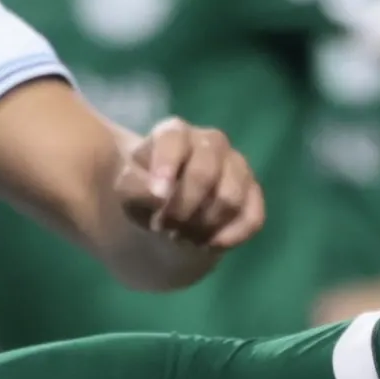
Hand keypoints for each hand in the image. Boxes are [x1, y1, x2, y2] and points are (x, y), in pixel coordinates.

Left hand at [114, 115, 262, 250]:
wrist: (162, 214)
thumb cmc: (142, 193)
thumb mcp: (127, 190)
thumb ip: (135, 188)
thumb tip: (159, 195)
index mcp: (175, 134)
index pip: (174, 141)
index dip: (166, 167)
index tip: (158, 197)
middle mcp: (211, 143)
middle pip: (205, 173)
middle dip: (182, 208)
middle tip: (164, 228)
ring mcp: (237, 166)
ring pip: (231, 198)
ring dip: (203, 226)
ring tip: (182, 237)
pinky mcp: (252, 194)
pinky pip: (252, 218)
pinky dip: (227, 237)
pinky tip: (207, 244)